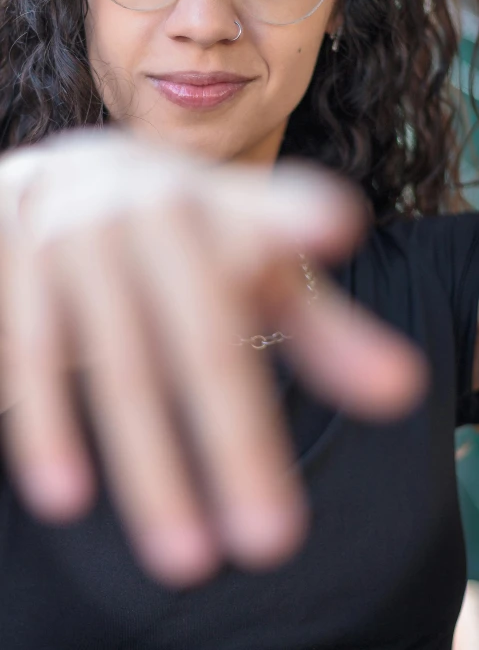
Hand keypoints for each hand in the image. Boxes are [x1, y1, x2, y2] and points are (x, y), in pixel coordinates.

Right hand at [0, 130, 426, 586]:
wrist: (68, 174)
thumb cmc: (183, 242)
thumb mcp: (253, 268)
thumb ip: (323, 328)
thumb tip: (402, 390)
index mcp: (222, 209)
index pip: (272, 214)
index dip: (299, 217)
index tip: (335, 230)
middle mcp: (154, 212)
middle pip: (204, 340)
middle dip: (236, 442)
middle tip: (270, 542)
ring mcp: (79, 234)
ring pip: (120, 364)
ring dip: (150, 464)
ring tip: (183, 555)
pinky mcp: (17, 259)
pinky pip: (31, 354)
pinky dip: (47, 426)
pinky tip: (66, 495)